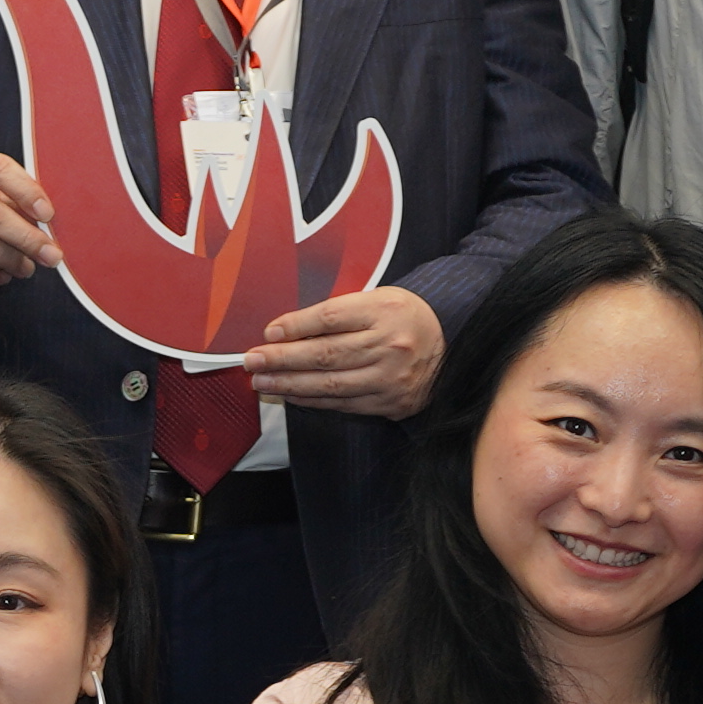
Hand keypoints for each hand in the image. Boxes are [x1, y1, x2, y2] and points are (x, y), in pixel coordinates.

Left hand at [247, 282, 441, 414]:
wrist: (451, 347)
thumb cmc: (404, 318)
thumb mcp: (378, 300)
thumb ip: (340, 312)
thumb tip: (288, 330)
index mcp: (385, 310)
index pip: (332, 317)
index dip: (297, 326)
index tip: (269, 332)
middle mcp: (389, 345)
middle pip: (326, 353)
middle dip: (283, 359)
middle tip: (252, 361)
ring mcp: (390, 378)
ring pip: (331, 383)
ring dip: (290, 385)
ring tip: (262, 382)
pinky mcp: (391, 402)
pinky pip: (344, 403)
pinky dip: (313, 400)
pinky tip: (291, 395)